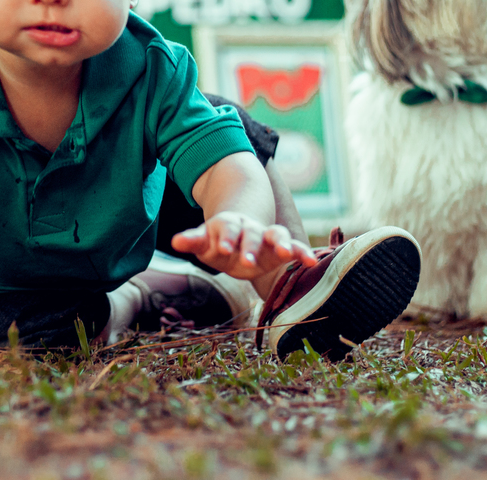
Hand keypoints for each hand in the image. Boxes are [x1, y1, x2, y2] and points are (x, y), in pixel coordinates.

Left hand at [170, 211, 316, 279]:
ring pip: (277, 234)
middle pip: (251, 233)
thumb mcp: (205, 242)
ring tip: (288, 253)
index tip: (224, 248)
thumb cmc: (219, 241)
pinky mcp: (281, 249)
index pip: (227, 228)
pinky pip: (295, 248)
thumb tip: (175, 241)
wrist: (241, 237)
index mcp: (229, 224)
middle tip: (248, 261)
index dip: (226, 237)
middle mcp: (250, 228)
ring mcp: (267, 237)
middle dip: (250, 246)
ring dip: (282, 243)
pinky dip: (303, 253)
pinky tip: (312, 262)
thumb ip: (193, 241)